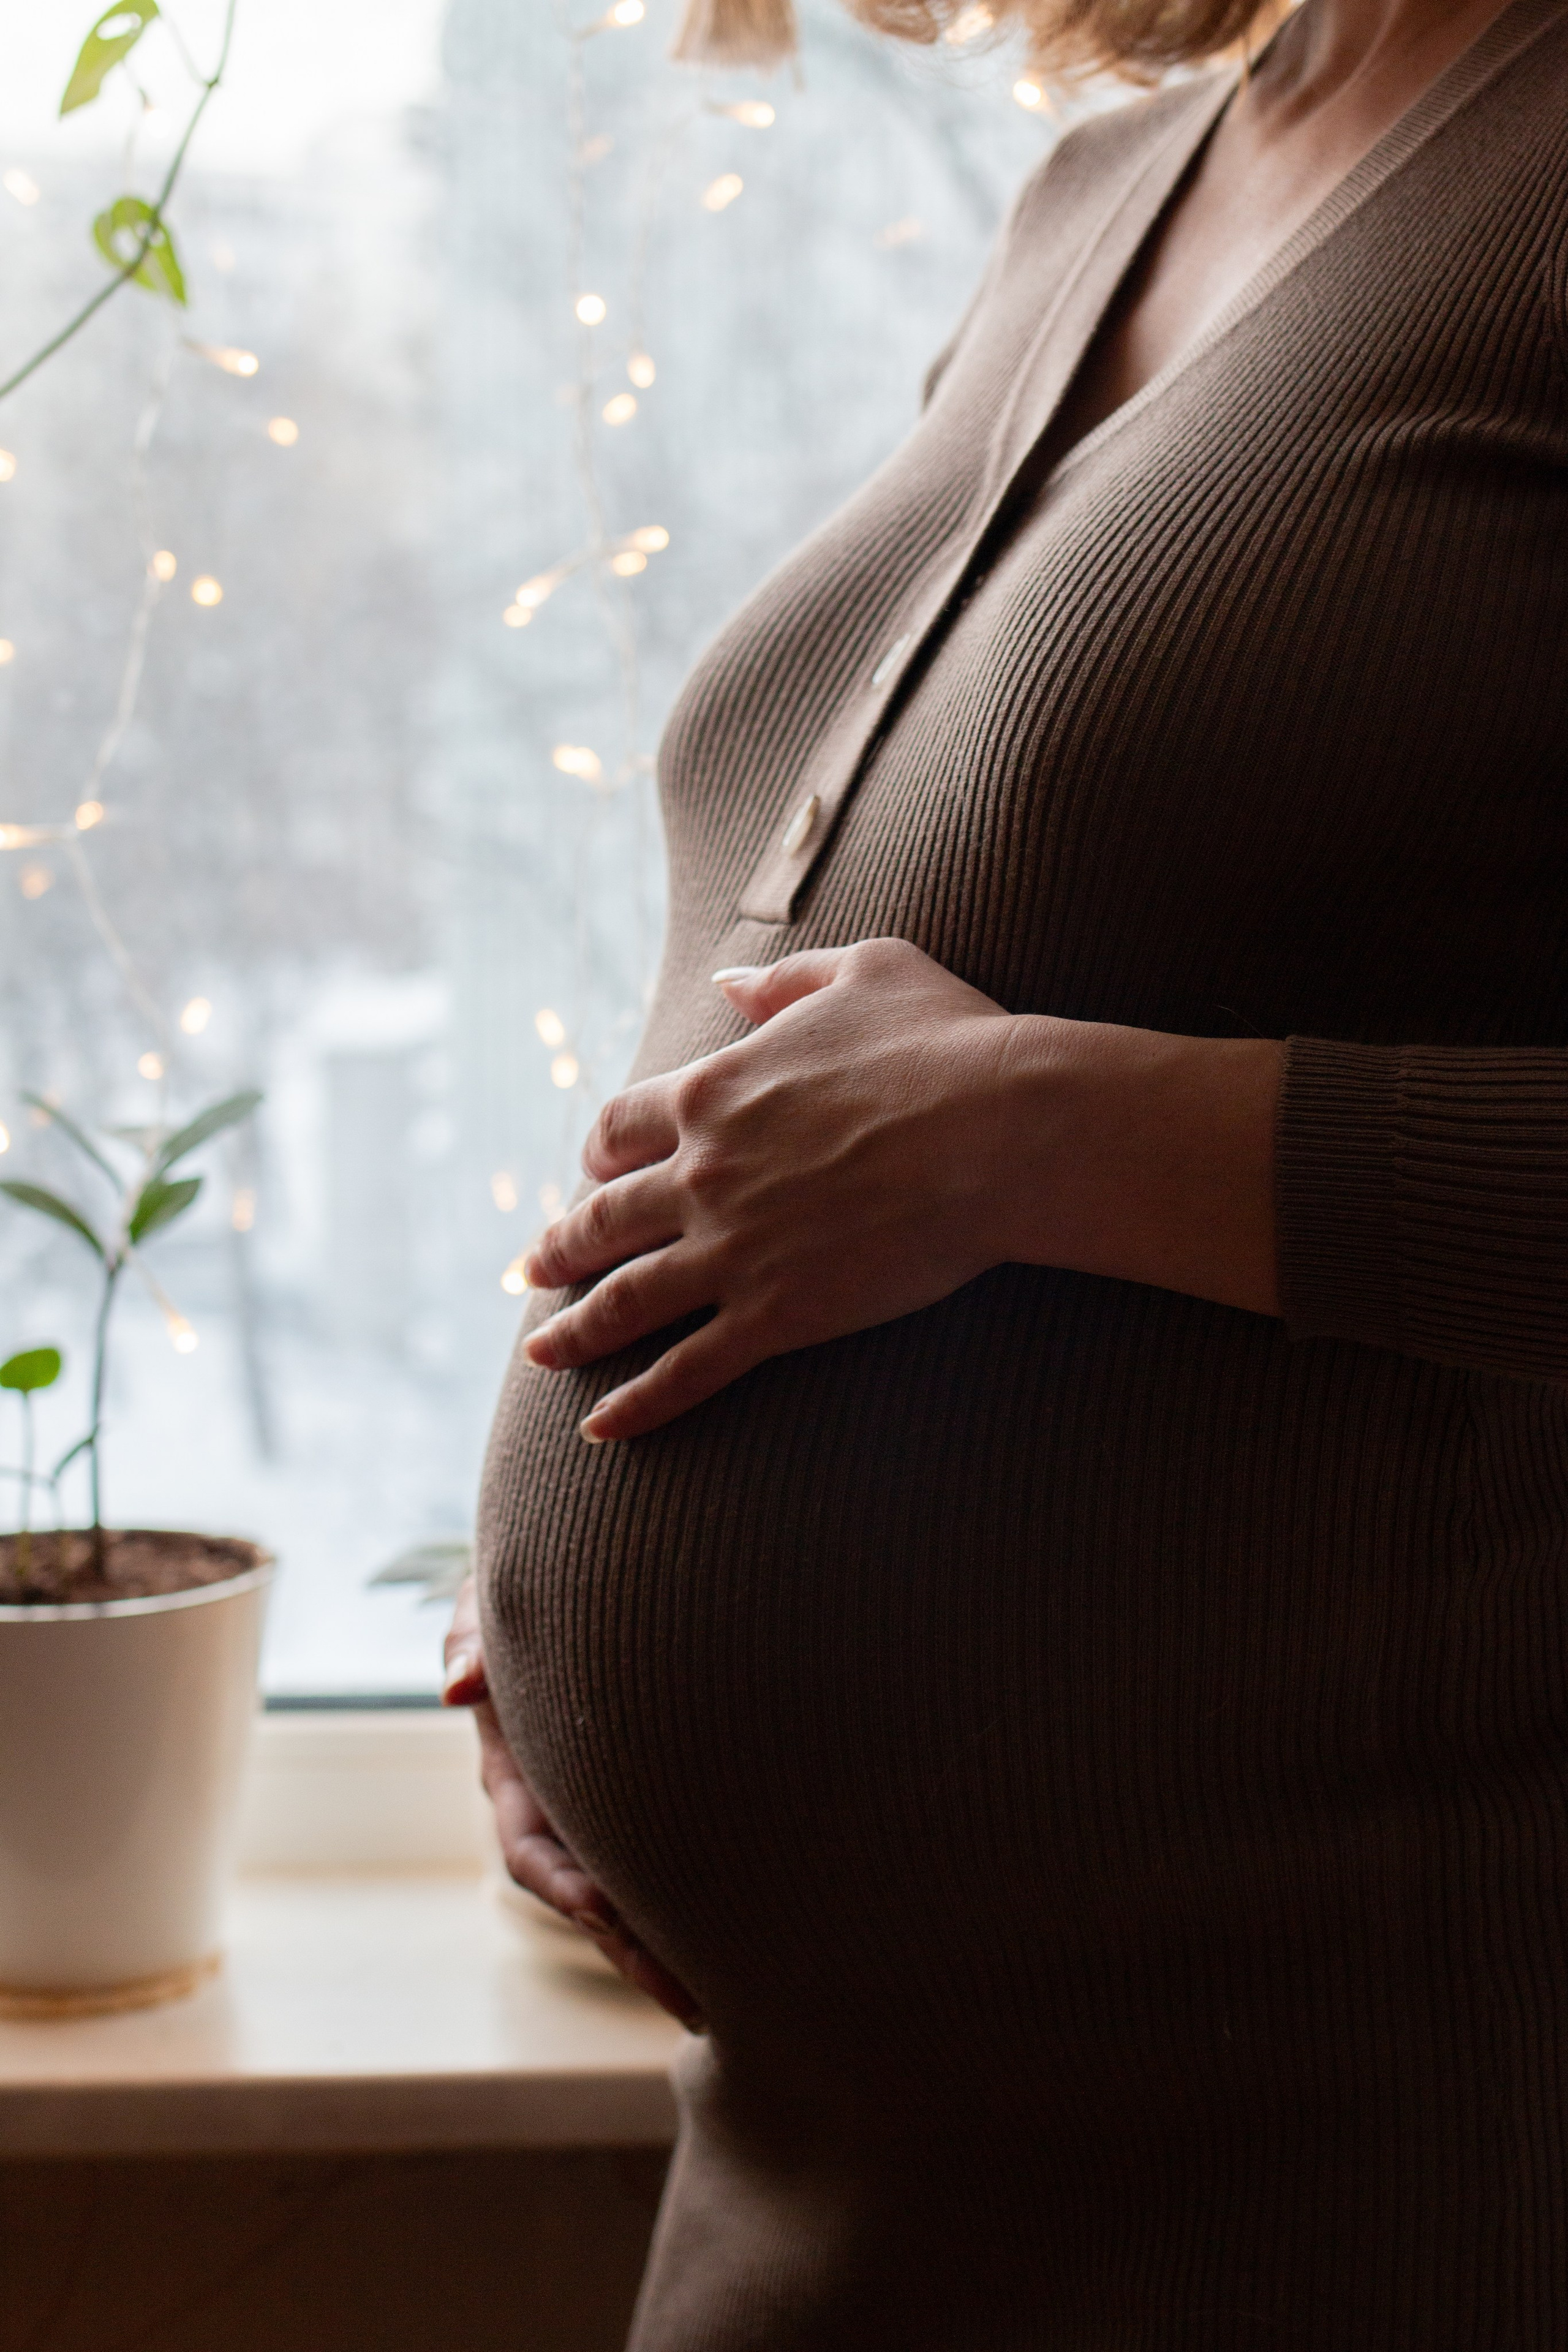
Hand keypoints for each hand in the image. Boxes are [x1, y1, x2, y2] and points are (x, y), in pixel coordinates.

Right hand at [442, 1577, 703, 2029]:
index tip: (602, 1911)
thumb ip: (471, 1638)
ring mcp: (606, 1815)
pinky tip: (752, 1944)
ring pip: (636, 1898)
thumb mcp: (489, 1606)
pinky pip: (673, 1866)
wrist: (581, 1584)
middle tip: (692, 1997)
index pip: (530, 1850)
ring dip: (675, 1948)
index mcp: (515, 1777)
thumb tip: (459, 1684)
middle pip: (593, 1899)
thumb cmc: (528, 1595)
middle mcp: (559, 1812)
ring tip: (733, 2004)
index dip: (565, 1885)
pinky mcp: (657, 1806)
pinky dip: (703, 1906)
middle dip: (635, 1949)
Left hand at [523, 940, 1025, 1440]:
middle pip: (604, 1218)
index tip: (592, 1171)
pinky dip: (638, 1402)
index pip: (621, 1127)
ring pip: (627, 1299)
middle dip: (561, 1247)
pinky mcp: (776, 1315)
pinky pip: (687, 1369)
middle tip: (530, 1271)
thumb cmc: (947, 1042)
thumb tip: (728, 982)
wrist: (1001, 1130)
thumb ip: (785, 979)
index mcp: (714, 1093)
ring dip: (576, 1329)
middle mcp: (703, 1175)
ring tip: (539, 1353)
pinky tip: (599, 1429)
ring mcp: (733, 1251)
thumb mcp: (864, 972)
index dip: (600, 1152)